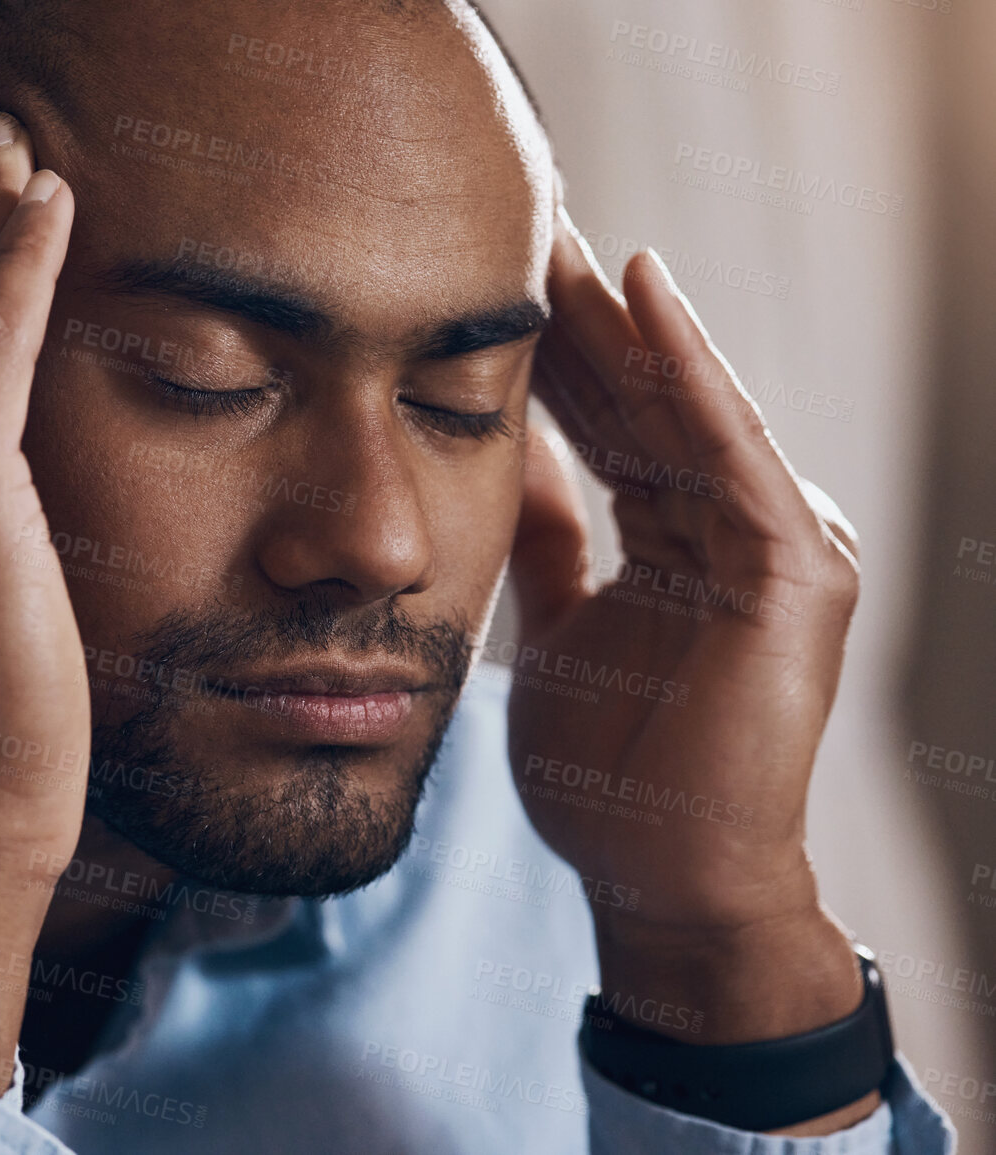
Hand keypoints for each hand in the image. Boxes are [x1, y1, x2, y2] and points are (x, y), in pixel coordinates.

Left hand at [507, 208, 867, 1082]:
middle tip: (520, 220)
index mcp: (679, 538)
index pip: (610, 422)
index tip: (489, 278)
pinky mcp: (794, 568)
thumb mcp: (557, 627)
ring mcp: (775, 541)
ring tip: (564, 228)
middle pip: (646, 398)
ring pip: (685, 404)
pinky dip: (690, 370)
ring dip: (623, 315)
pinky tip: (643, 292)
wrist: (661, 878)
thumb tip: (505, 457)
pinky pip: (727, 450)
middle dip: (580, 314)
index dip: (554, 351)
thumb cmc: (612, 771)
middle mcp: (735, 524)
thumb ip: (548, 542)